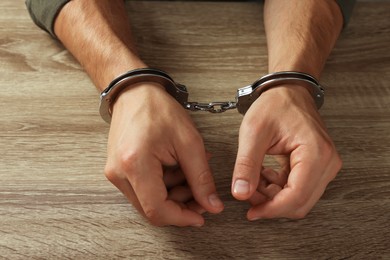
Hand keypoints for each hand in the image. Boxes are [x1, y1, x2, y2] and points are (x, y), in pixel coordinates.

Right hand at [104, 83, 223, 225]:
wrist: (135, 92)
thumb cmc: (159, 109)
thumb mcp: (189, 142)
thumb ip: (202, 178)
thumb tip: (212, 205)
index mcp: (135, 164)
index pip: (157, 210)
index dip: (182, 218)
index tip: (202, 216)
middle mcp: (118, 173)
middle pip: (152, 209)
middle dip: (181, 206)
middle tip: (202, 193)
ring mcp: (115, 172)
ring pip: (148, 201)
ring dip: (174, 194)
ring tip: (190, 172)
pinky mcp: (118, 170)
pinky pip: (143, 189)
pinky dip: (163, 186)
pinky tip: (177, 169)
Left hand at [231, 85, 341, 219]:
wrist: (288, 91)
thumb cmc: (274, 105)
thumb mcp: (253, 132)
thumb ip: (246, 165)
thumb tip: (240, 194)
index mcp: (315, 153)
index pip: (296, 197)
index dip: (271, 209)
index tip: (250, 211)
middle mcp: (327, 163)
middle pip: (300, 203)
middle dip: (271, 204)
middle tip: (248, 193)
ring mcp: (325, 166)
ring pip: (299, 199)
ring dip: (274, 197)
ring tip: (253, 180)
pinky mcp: (318, 166)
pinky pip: (299, 189)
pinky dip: (278, 189)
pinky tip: (262, 176)